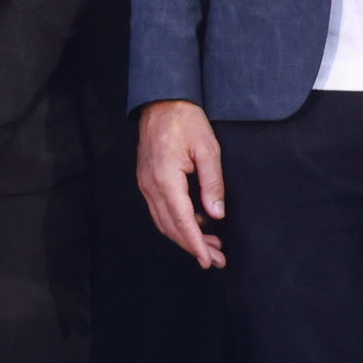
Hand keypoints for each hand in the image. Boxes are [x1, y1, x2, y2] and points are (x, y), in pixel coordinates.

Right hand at [133, 98, 225, 270]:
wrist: (162, 101)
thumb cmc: (185, 120)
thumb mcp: (208, 149)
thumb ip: (212, 183)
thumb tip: (216, 214)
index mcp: (165, 179)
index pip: (182, 221)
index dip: (196, 244)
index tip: (208, 260)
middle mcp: (151, 186)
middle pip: (171, 227)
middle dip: (193, 246)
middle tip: (216, 260)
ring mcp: (146, 183)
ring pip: (164, 221)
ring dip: (185, 237)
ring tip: (210, 246)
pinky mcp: (148, 180)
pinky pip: (160, 210)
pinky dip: (178, 222)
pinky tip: (197, 224)